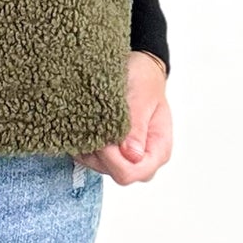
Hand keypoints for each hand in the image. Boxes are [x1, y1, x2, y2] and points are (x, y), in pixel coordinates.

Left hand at [75, 51, 171, 184]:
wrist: (138, 70)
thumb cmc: (144, 81)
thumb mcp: (141, 97)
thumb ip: (136, 126)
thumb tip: (132, 155)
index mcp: (158, 149)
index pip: (134, 172)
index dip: (113, 159)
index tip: (103, 136)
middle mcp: (142, 158)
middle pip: (115, 173)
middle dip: (99, 153)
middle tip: (93, 125)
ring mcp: (126, 156)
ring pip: (100, 167)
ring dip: (89, 147)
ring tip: (88, 122)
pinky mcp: (111, 151)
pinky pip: (91, 158)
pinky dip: (84, 144)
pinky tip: (83, 126)